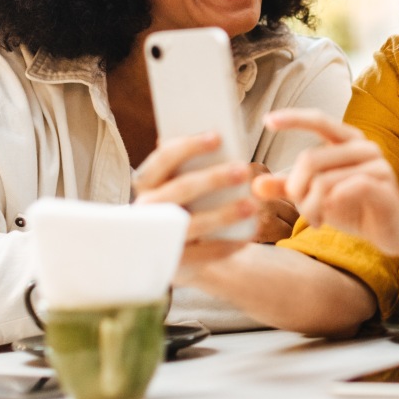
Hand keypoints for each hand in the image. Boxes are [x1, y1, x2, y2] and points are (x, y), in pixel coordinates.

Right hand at [132, 131, 256, 274]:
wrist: (171, 253)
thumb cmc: (183, 208)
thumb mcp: (180, 187)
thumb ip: (191, 167)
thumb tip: (217, 139)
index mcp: (148, 185)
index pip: (163, 159)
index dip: (188, 146)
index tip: (217, 136)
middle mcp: (147, 210)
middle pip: (181, 189)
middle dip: (213, 178)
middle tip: (243, 169)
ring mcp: (157, 238)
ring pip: (192, 224)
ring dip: (224, 214)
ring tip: (251, 205)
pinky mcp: (172, 262)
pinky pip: (203, 254)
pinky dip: (226, 246)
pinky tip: (247, 239)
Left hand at [259, 109, 398, 257]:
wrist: (396, 232)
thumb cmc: (357, 209)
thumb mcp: (318, 197)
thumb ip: (290, 189)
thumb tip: (257, 185)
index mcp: (348, 141)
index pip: (319, 120)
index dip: (293, 118)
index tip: (267, 121)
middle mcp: (363, 147)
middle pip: (310, 159)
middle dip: (296, 189)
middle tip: (299, 208)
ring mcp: (376, 165)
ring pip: (324, 180)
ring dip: (310, 206)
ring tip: (314, 220)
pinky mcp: (383, 186)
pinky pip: (345, 190)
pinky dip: (329, 207)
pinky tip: (329, 218)